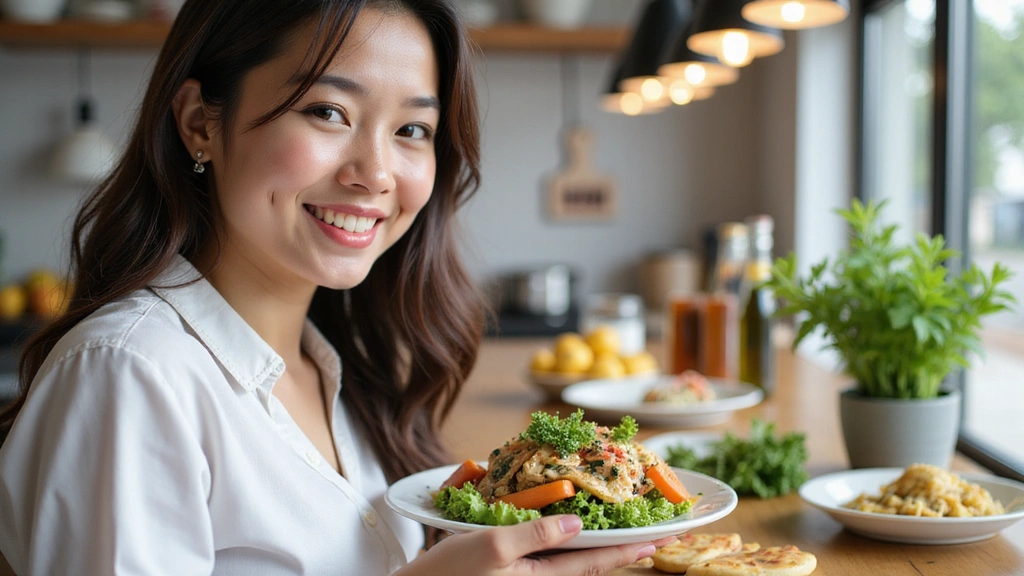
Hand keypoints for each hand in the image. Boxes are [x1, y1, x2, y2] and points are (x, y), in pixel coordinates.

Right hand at [396, 515, 662, 575]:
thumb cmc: (449, 574)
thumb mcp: (493, 546)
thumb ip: (538, 535)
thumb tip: (579, 525)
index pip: (595, 563)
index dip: (629, 550)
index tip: (660, 541)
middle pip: (589, 566)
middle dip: (620, 550)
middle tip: (652, 538)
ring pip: (571, 564)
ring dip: (597, 549)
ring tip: (622, 536)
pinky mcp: (509, 575)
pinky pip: (549, 561)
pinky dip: (568, 547)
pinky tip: (569, 534)